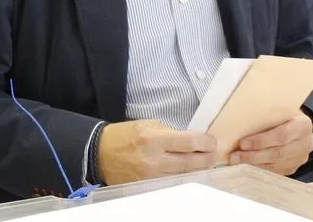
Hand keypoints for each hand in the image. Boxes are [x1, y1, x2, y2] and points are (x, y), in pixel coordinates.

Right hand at [97, 120, 218, 185]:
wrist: (99, 152)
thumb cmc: (124, 135)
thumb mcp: (147, 125)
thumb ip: (169, 132)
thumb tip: (190, 141)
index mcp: (154, 139)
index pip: (189, 143)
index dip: (205, 143)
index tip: (211, 141)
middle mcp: (154, 160)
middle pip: (191, 163)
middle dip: (207, 158)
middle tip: (213, 154)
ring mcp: (151, 177)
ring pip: (184, 177)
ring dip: (197, 171)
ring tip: (204, 164)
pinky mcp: (147, 187)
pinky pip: (171, 184)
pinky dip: (182, 179)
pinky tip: (188, 174)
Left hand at [228, 112, 312, 175]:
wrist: (301, 127)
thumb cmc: (286, 115)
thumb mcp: (281, 109)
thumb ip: (268, 114)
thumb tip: (241, 117)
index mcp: (302, 125)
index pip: (281, 136)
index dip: (261, 141)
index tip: (242, 143)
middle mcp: (305, 144)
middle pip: (278, 153)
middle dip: (254, 156)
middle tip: (235, 156)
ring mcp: (300, 158)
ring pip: (276, 165)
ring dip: (254, 164)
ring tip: (237, 161)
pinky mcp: (293, 168)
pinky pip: (275, 171)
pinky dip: (259, 168)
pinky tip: (246, 165)